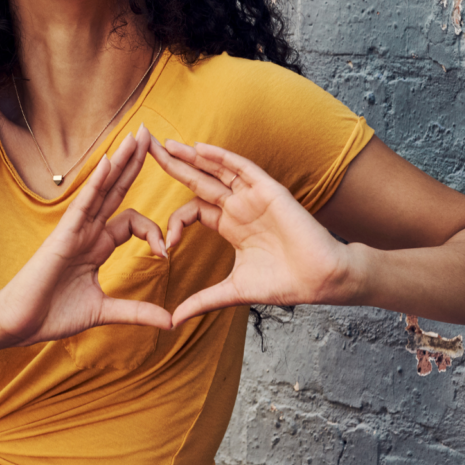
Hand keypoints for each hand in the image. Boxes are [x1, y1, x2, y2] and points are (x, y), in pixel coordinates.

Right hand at [0, 125, 172, 347]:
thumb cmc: (52, 315)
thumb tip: (170, 322)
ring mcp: (75, 230)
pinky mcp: (63, 234)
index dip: (154, 231)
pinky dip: (96, 182)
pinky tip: (109, 161)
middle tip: (153, 135)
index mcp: (97, 246)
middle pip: (117, 190)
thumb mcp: (104, 311)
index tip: (166, 254)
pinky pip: (84, 203)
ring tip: (139, 135)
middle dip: (135, 163)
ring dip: (122, 161)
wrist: (18, 324)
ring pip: (103, 188)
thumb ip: (136, 312)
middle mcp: (88, 232)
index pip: (132, 222)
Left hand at [149, 138, 355, 326]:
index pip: (192, 211)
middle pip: (198, 180)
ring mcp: (253, 196)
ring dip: (191, 156)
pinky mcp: (269, 191)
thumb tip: (173, 321)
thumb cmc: (284, 283)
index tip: (165, 247)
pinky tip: (198, 148)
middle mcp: (238, 207)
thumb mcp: (232, 291)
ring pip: (216, 169)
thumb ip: (202, 301)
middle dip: (172, 165)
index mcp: (230, 226)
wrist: (321, 280)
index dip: (174, 222)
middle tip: (144, 148)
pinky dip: (221, 157)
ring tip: (165, 143)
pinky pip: (242, 168)